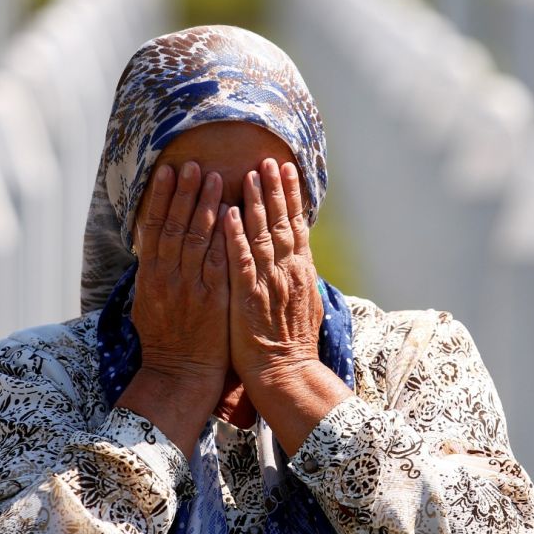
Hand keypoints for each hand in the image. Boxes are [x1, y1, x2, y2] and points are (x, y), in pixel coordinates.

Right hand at [130, 160, 229, 398]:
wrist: (180, 375)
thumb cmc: (165, 340)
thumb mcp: (148, 302)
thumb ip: (153, 271)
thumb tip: (153, 243)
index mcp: (150, 275)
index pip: (155, 226)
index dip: (163, 197)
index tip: (168, 171)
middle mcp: (168, 277)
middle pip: (177, 225)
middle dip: (186, 192)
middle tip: (195, 163)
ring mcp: (192, 287)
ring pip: (199, 238)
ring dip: (208, 205)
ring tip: (217, 177)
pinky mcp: (215, 299)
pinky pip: (221, 261)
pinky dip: (227, 237)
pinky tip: (234, 214)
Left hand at [224, 157, 322, 387]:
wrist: (286, 373)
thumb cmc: (291, 345)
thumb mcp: (302, 305)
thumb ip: (298, 278)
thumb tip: (300, 259)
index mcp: (300, 272)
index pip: (296, 224)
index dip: (291, 195)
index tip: (287, 169)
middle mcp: (287, 271)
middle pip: (281, 221)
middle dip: (275, 189)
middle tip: (268, 159)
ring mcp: (268, 283)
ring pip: (262, 234)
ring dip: (256, 203)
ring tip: (250, 175)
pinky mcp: (248, 297)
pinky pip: (240, 261)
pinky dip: (236, 236)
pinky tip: (230, 214)